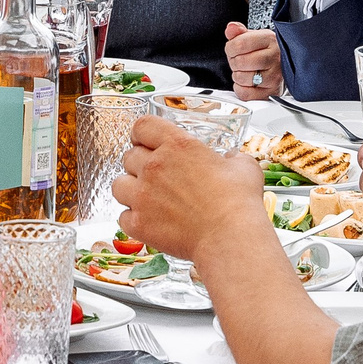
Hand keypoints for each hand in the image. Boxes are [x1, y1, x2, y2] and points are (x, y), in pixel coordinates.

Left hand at [111, 115, 268, 266]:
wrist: (230, 237)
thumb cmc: (238, 202)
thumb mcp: (244, 167)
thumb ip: (232, 158)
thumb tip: (231, 159)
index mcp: (178, 145)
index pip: (143, 126)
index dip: (142, 134)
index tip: (145, 141)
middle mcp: (154, 166)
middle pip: (128, 156)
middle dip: (139, 164)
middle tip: (154, 175)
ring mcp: (142, 195)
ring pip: (118, 184)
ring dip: (130, 189)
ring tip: (147, 198)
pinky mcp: (138, 222)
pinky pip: (122, 216)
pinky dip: (133, 219)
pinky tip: (149, 221)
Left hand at [224, 23, 281, 94]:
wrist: (282, 66)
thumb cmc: (264, 52)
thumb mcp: (252, 37)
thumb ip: (238, 32)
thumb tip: (231, 28)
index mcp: (270, 39)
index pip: (239, 44)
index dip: (230, 48)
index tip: (234, 49)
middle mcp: (275, 57)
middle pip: (240, 62)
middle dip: (234, 62)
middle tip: (241, 61)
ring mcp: (275, 76)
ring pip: (241, 78)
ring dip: (238, 76)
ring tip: (247, 71)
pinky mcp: (272, 92)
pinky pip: (245, 93)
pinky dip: (241, 89)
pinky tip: (249, 82)